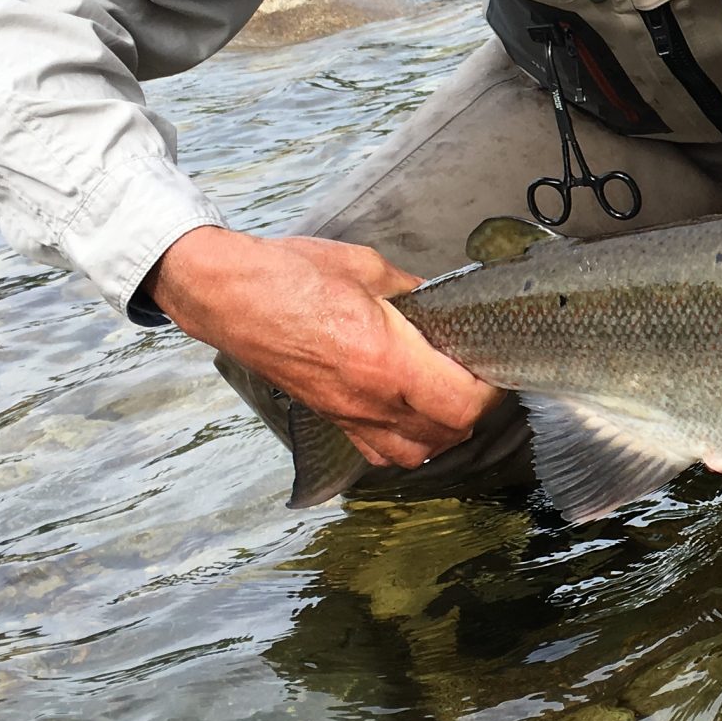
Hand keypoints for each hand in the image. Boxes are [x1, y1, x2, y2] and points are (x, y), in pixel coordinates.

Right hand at [147, 227, 501, 471]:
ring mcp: (347, 414)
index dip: (490, 390)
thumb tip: (439, 302)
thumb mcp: (366, 267)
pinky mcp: (328, 417)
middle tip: (478, 377)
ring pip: (415, 453)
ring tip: (449, 399)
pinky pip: (378, 451)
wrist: (227, 295)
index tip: (494, 365)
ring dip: (442, 433)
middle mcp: (369, 399)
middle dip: (474, 410)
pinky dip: (404, 443)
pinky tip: (408, 414)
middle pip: (448, 434)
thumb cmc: (288, 275)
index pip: (463, 403)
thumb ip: (412, 291)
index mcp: (386, 360)